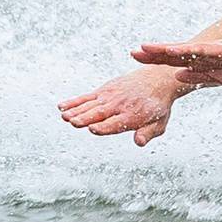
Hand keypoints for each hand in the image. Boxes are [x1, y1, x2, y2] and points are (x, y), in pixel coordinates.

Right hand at [58, 68, 182, 146]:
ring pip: (91, 105)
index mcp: (133, 116)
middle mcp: (120, 105)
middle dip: (86, 118)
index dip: (104, 127)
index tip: (93, 129)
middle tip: (73, 122)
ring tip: (64, 116)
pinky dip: (75, 101)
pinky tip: (62, 107)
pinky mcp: (105, 90)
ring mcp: (111, 96)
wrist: (159, 79)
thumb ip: (148, 133)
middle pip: (100, 113)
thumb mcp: (159, 123)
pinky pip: (87, 96)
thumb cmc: (158, 106)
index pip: (116, 124)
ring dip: (76, 111)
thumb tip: (139, 142)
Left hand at [130, 26, 221, 86]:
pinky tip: (176, 50)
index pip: (173, 60)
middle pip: (174, 53)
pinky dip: (189, 51)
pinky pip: (204, 51)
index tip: (136, 57)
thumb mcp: (219, 77)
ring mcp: (214, 50)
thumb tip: (177, 75)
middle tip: (133, 52)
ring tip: (147, 48)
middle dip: (154, 54)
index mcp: (201, 62)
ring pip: (185, 51)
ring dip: (165, 50)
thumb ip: (198, 76)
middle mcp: (204, 54)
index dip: (155, 59)